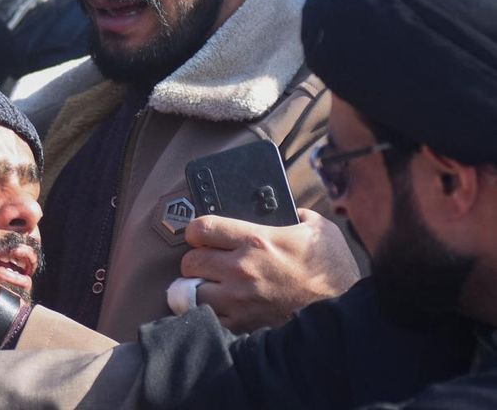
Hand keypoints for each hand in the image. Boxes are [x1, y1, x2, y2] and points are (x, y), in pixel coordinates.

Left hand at [180, 209, 359, 332]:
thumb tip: (285, 209)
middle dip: (195, 260)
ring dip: (196, 289)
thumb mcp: (317, 229)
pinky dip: (209, 314)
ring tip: (208, 286)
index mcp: (256, 240)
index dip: (196, 230)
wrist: (344, 312)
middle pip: (190, 262)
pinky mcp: (244, 324)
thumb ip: (294, 214)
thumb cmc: (333, 270)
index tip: (201, 235)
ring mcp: (239, 299)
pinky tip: (218, 308)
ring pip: (192, 293)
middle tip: (206, 262)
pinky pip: (209, 319)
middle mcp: (241, 269)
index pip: (201, 228)